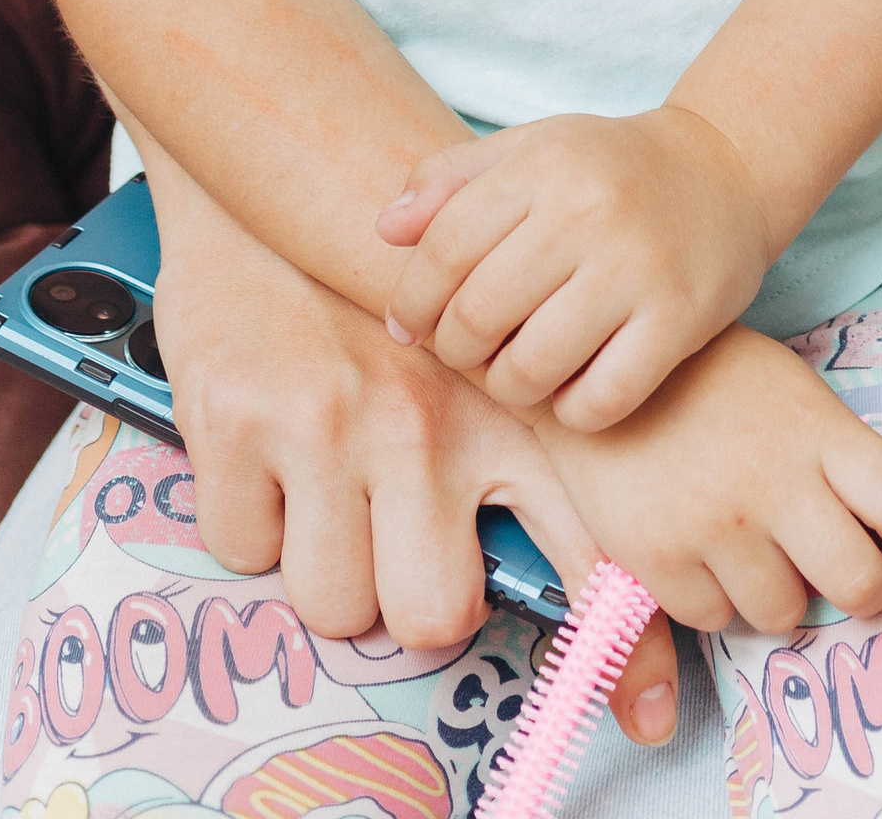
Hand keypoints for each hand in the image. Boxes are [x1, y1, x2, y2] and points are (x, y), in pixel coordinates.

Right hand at [149, 178, 679, 741]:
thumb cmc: (406, 288)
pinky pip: (244, 547)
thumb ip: (536, 459)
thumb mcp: (489, 358)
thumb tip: (608, 600)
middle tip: (397, 550)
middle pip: (432, 613)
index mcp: (497, 407)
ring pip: (334, 598)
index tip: (646, 713)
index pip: (578, 540)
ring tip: (331, 496)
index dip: (617, 642)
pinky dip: (253, 520)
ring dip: (327, 568)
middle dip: (413, 604)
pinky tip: (272, 455)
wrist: (294, 168)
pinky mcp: (236, 420)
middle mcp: (421, 423)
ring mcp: (325, 423)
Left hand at [376, 104, 774, 429]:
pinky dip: (570, 411)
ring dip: (507, 388)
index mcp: (545, 165)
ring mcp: (638, 269)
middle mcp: (588, 212)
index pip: (444, 247)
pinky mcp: (680, 321)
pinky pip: (598, 402)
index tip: (408, 325)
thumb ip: (452, 180)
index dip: (411, 299)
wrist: (728, 169)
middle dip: (455, 350)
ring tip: (515, 371)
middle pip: (479, 314)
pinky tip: (572, 387)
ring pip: (531, 369)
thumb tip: (386, 231)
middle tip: (466, 352)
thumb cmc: (609, 168)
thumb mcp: (532, 149)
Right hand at [535, 324, 881, 634]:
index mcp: (816, 429)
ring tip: (759, 549)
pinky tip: (705, 550)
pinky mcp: (658, 557)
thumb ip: (844, 457)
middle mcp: (774, 482)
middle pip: (860, 583)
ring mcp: (716, 525)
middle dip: (865, 590)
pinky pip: (713, 618)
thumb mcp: (790, 390)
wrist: (599, 359)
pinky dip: (716, 598)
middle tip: (849, 575)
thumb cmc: (713, 376)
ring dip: (781, 593)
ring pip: (784, 613)